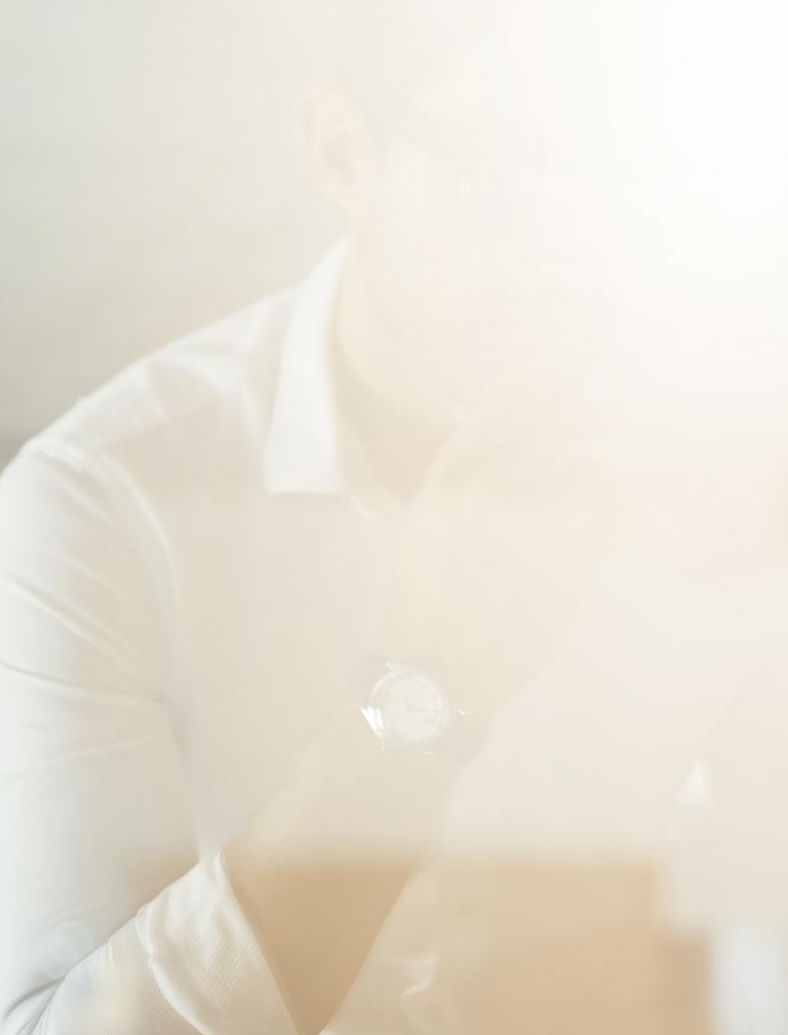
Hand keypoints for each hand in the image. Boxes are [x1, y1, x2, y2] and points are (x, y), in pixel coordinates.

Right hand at [380, 408, 617, 721]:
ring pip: (589, 472)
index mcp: (445, 479)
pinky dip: (611, 517)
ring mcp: (531, 521)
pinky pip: (607, 517)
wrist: (440, 665)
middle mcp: (488, 488)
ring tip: (593, 497)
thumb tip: (497, 431)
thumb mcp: (424, 523)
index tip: (561, 369)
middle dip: (587, 416)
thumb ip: (459, 475)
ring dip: (597, 479)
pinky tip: (599, 529)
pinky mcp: (568, 554)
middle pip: (553, 428)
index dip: (534, 383)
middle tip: (610, 412)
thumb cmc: (428, 597)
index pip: (498, 409)